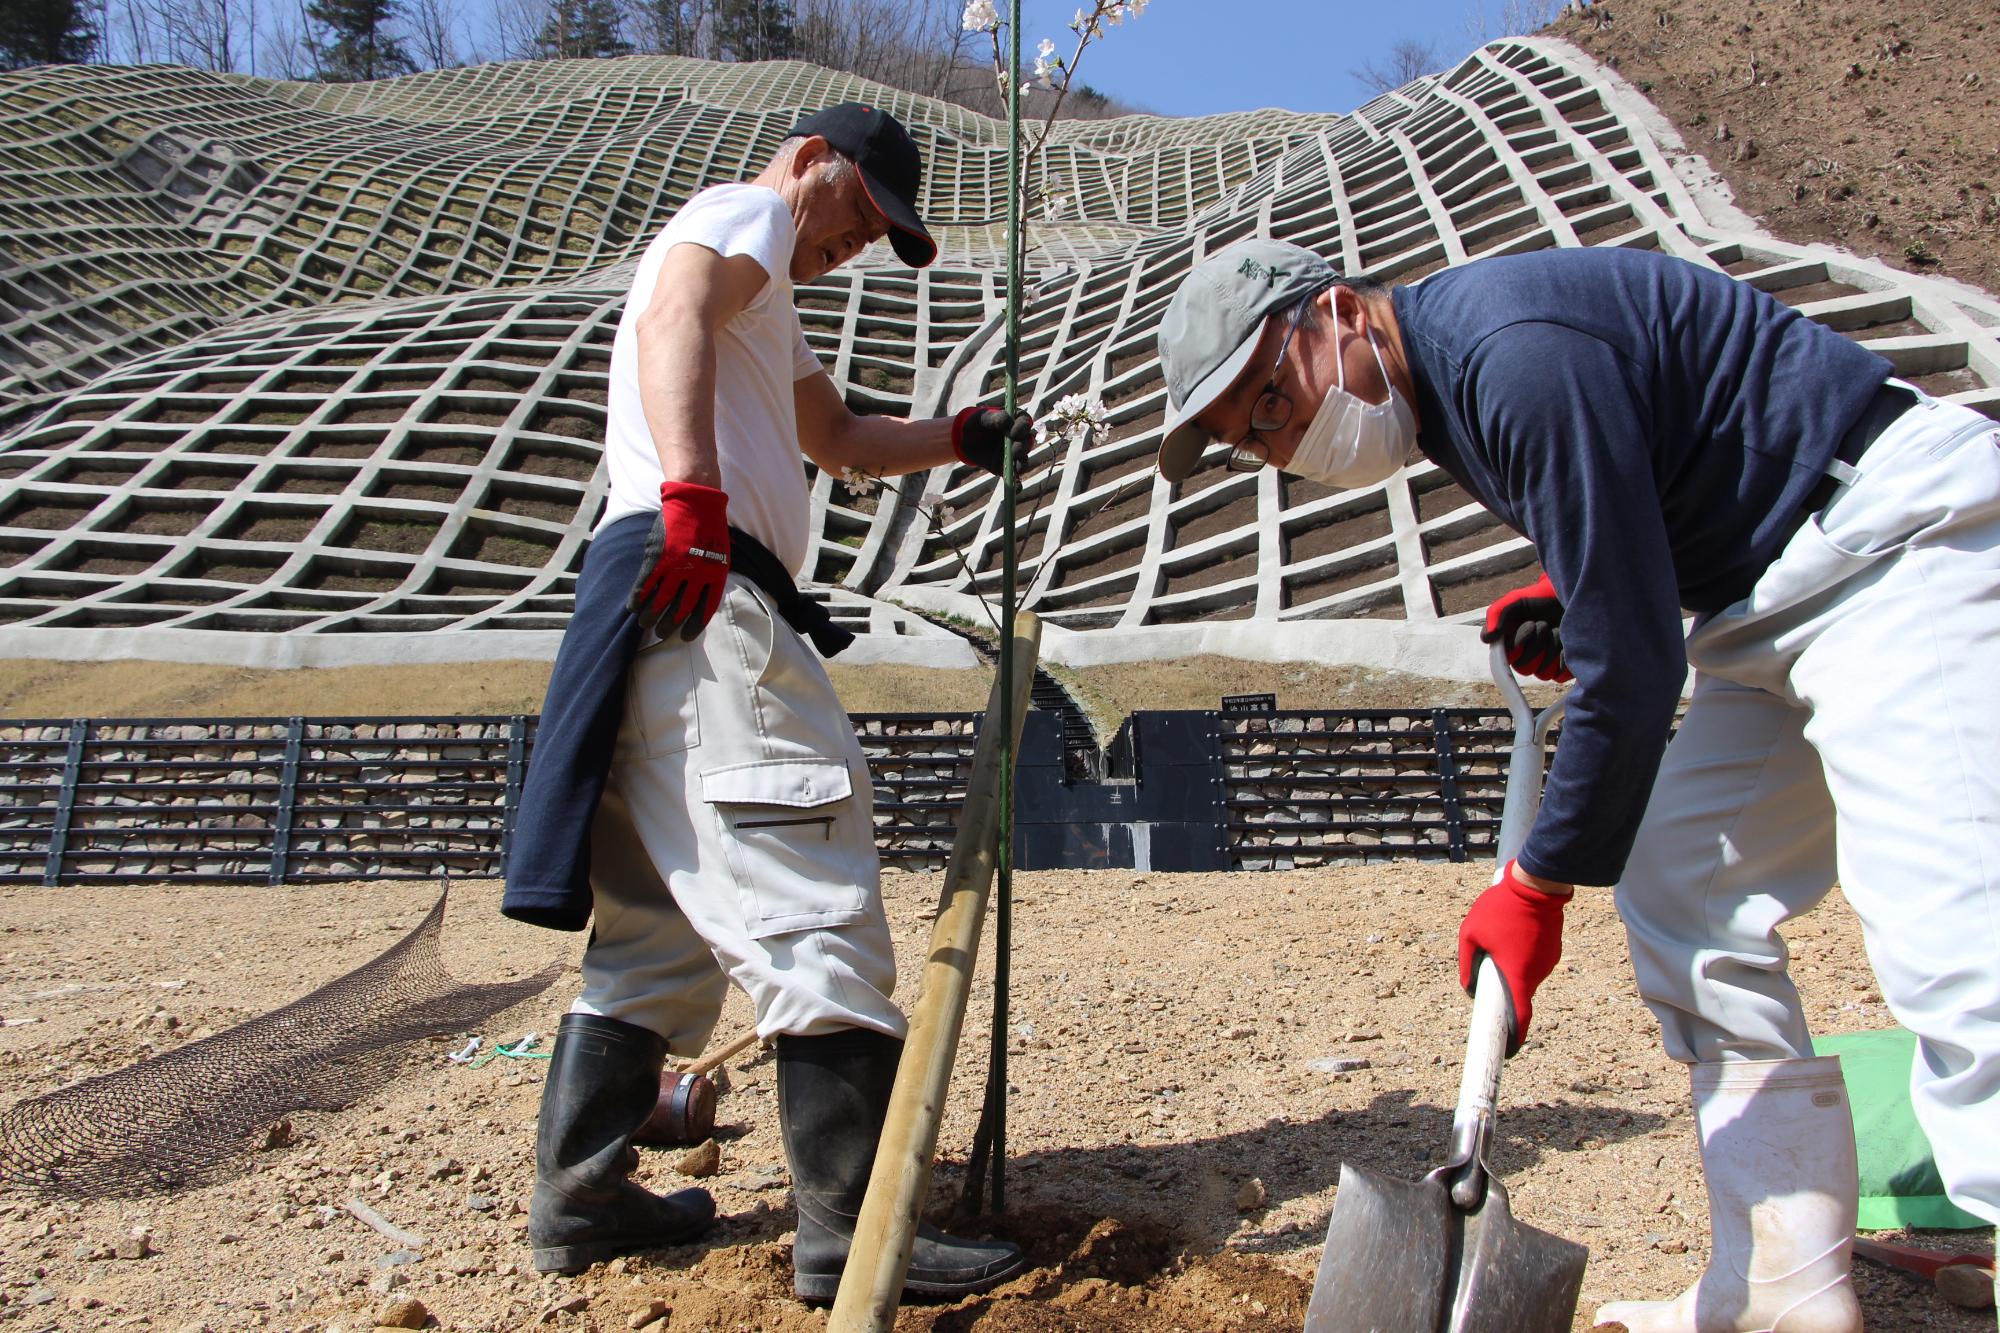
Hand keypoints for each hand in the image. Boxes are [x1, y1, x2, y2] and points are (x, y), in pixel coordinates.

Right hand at [629, 481, 729, 640]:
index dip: (693, 626)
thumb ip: (711, 578)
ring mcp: (675, 565)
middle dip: (669, 625)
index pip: (705, 610)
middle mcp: (696, 573)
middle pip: (681, 609)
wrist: (696, 502)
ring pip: (660, 600)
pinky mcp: (657, 556)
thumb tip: (702, 601)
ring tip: (645, 625)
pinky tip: (633, 607)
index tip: (685, 638)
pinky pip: (645, 583)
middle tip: (661, 634)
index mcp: (715, 575)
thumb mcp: (720, 556)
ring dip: (650, 615)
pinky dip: (638, 597)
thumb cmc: (710, 530)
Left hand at [951, 406, 1035, 476]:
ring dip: (1021, 464)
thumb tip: (1006, 421)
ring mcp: (1014, 455)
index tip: (1013, 432)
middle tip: (1014, 450)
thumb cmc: (976, 423)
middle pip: (1027, 443)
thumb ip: (994, 418)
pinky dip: (1017, 484)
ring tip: (1016, 467)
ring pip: (1023, 460)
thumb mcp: (981, 418)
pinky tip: (1016, 489)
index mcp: (1016, 421)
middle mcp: (1019, 438)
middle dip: (1022, 447)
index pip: (1025, 422)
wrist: (965, 438)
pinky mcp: (1006, 468)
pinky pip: (1014, 477)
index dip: (1022, 427)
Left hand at [1458, 860, 1569, 1055]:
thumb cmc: (1500, 909)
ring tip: (1500, 943)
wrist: (1535, 885)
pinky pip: (1534, 963)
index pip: (1520, 1018)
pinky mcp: (1554, 951)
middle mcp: (1537, 974)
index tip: (1507, 1051)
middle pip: (1519, 995)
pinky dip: (1522, 958)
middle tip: (1487, 973)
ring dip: (1512, 970)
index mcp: (1517, 976)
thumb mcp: (1470, 934)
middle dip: (1503, 991)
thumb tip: (1467, 988)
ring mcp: (1549, 963)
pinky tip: (1513, 936)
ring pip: (1526, 977)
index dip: (1514, 1038)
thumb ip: (1466, 964)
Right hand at [1481, 571, 1570, 681]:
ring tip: (1557, 630)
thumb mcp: (1516, 600)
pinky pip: (1559, 676)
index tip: (1530, 624)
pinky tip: (1567, 643)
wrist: (1571, 595)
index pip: (1507, 659)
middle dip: (1538, 643)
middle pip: (1525, 668)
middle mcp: (1526, 658)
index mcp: (1511, 645)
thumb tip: (1487, 639)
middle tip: (1544, 623)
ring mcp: (1545, 664)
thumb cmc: (1541, 598)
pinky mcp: (1563, 668)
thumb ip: (1497, 614)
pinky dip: (1565, 658)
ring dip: (1552, 648)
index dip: (1519, 643)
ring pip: (1543, 673)